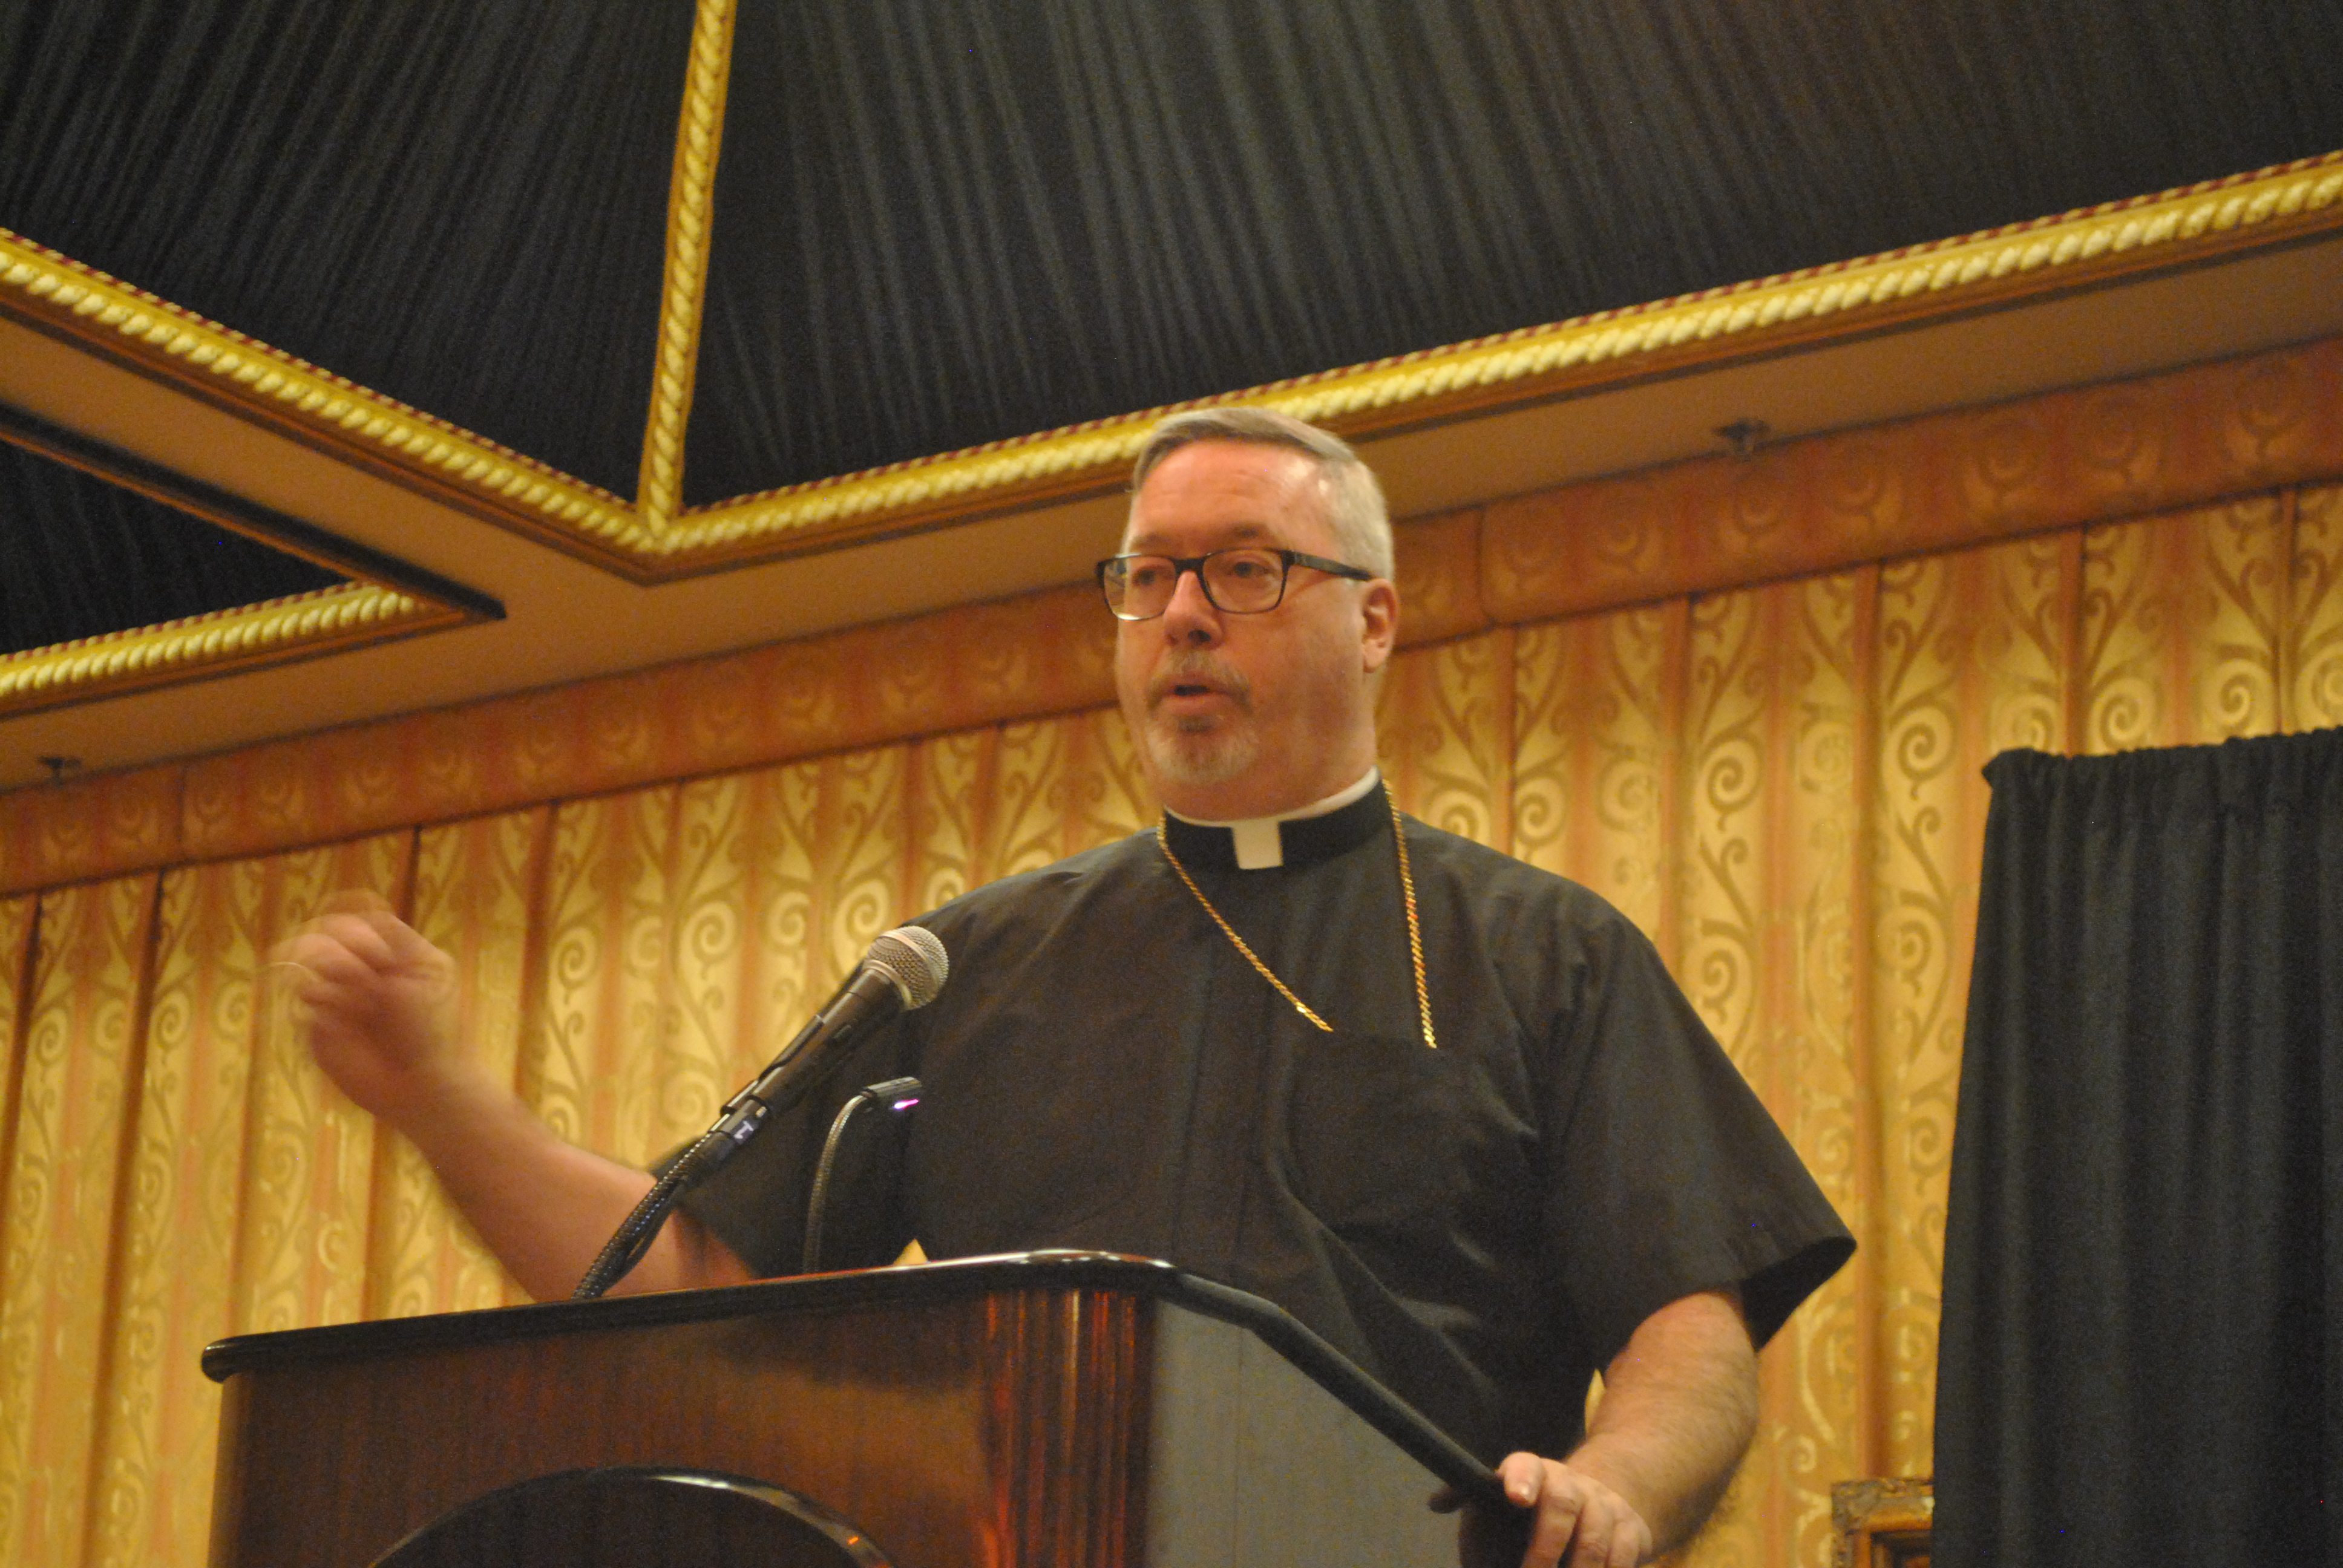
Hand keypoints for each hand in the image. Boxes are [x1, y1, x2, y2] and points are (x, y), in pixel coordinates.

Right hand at [274, 891, 468, 1126]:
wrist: (420, 1085)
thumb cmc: (433, 1029)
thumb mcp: (426, 972)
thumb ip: (392, 940)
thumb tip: (348, 922)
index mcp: (394, 951)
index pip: (359, 916)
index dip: (352, 920)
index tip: (359, 934)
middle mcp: (362, 967)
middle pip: (329, 933)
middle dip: (346, 951)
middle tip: (369, 981)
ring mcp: (339, 992)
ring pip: (311, 959)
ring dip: (336, 975)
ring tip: (363, 1004)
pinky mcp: (319, 1020)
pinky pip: (306, 994)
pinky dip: (326, 1003)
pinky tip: (346, 1024)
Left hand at [1435, 1452, 1653, 1567]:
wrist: (1594, 1503)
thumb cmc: (1530, 1513)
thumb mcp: (1499, 1503)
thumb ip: (1471, 1501)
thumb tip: (1436, 1503)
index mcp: (1531, 1474)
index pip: (1525, 1466)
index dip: (1520, 1478)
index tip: (1514, 1497)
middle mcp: (1570, 1483)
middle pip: (1561, 1503)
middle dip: (1545, 1546)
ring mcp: (1603, 1505)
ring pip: (1595, 1539)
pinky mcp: (1631, 1531)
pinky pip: (1623, 1558)